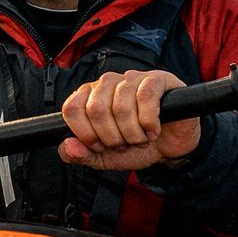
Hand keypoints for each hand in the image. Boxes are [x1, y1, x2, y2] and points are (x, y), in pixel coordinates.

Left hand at [58, 70, 199, 171]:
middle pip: (96, 109)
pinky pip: (146, 98)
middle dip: (112, 137)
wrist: (169, 147)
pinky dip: (149, 123)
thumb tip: (67, 146)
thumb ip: (80, 155)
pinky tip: (154, 130)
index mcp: (88, 97)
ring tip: (141, 138)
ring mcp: (131, 78)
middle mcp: (106, 82)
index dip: (85, 133)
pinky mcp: (156, 79)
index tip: (99, 146)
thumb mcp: (104, 158)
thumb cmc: (135, 146)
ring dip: (133, 134)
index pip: (71, 108)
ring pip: (122, 107)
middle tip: (125, 144)